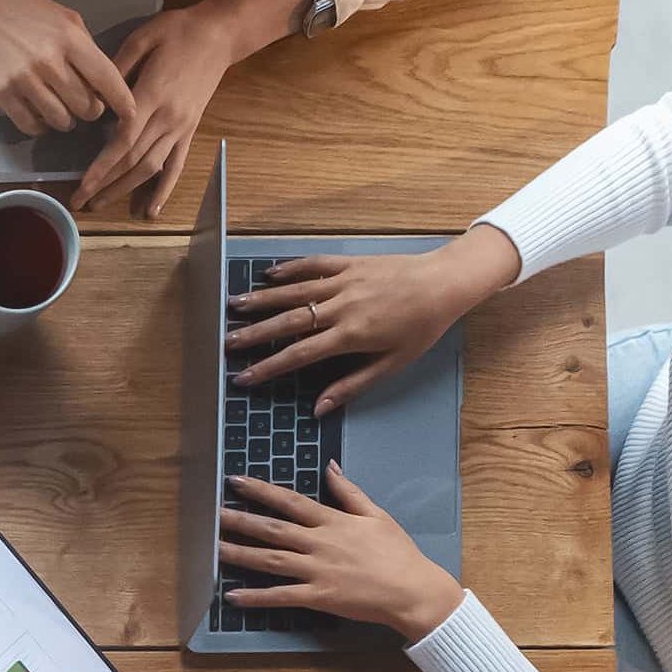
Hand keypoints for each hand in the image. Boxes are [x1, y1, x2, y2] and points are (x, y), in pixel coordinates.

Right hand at [0, 0, 136, 136]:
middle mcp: (50, 61)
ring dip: (67, 121)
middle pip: (86, 106)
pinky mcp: (2, 93)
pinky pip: (31, 124)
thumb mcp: (64, 17)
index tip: (131, 115)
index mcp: (70, 38)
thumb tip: (102, 80)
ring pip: (61, 119)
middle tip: (86, 107)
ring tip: (63, 112)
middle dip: (91, 111)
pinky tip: (41, 118)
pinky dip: (41, 127)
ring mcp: (25, 79)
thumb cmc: (23, 10)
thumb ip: (85, 46)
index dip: (122, 101)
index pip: (106, 79)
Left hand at [71, 7, 231, 217]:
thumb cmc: (177, 31)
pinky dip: (165, 189)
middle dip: (104, 184)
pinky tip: (151, 210)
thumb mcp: (141, 39)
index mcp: (152, 95)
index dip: (101, 167)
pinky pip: (177, 165)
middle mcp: (168, 118)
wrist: (220, 33)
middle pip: (132, 160)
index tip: (81, 185)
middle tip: (79, 202)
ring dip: (125, 189)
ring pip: (151, 167)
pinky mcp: (191, 130)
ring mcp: (181, 127)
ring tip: (100, 204)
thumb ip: (116, 69)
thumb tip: (93, 98)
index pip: (122, 141)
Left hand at [219, 465, 463, 639]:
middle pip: (272, 529)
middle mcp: (320, 544)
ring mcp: (317, 571)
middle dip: (239, 519)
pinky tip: (232, 596)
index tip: (236, 481)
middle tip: (211, 512)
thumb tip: (329, 466)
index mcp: (333, 522)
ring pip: (270, 560)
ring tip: (211, 547)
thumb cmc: (398, 553)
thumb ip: (349, 491)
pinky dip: (256, 597)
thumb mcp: (376, 515)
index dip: (261, 490)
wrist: (414, 591)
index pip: (290, 501)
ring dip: (238, 553)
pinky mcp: (318, 597)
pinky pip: (282, 596)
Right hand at [227, 224, 522, 413]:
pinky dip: (289, 269)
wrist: (444, 284)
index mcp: (351, 335)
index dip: (269, 367)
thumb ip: (352, 384)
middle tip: (226, 342)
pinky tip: (269, 275)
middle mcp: (341, 307)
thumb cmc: (422, 328)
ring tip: (234, 305)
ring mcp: (343, 282)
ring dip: (262, 299)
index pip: (300, 354)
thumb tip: (319, 408)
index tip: (244, 377)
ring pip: (294, 291)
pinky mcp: (349, 263)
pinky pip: (313, 265)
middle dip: (254, 333)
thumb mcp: (393, 364)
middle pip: (288, 321)